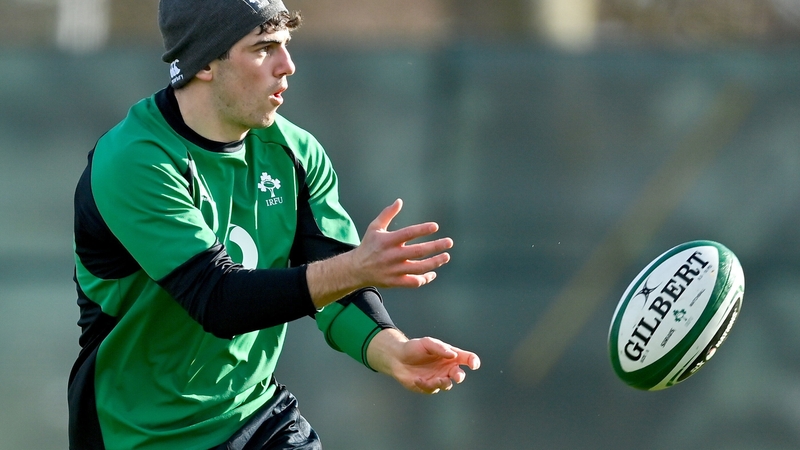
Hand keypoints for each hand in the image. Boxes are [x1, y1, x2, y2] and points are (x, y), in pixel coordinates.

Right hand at [307, 199, 452, 307]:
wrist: (356, 269)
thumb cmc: (368, 245)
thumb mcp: (374, 227)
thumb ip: (387, 214)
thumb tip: (399, 201)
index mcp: (387, 241)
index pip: (408, 234)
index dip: (422, 230)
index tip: (435, 226)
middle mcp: (392, 256)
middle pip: (418, 252)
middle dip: (435, 247)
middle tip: (449, 242)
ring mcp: (394, 270)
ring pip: (419, 269)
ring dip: (434, 263)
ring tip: (446, 256)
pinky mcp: (395, 282)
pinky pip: (413, 282)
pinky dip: (425, 279)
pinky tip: (433, 273)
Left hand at [367, 328, 480, 394]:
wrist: (397, 358)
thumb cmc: (414, 348)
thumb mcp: (427, 343)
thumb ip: (440, 348)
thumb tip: (453, 355)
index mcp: (450, 356)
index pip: (466, 358)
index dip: (473, 361)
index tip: (473, 364)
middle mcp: (447, 368)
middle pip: (459, 374)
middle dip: (460, 376)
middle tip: (457, 376)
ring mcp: (438, 378)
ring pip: (447, 385)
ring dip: (444, 383)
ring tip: (437, 380)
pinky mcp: (428, 386)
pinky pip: (431, 389)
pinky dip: (426, 385)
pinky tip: (418, 379)